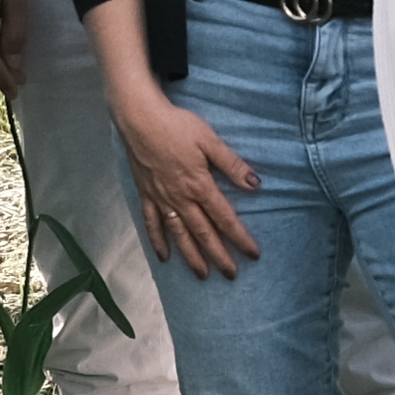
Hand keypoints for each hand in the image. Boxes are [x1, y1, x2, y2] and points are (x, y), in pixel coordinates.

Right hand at [108, 79, 259, 278]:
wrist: (139, 119)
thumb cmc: (177, 126)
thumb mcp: (210, 140)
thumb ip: (232, 164)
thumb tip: (255, 184)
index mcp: (200, 185)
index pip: (225, 218)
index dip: (240, 237)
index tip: (253, 254)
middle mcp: (181, 198)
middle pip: (203, 233)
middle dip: (219, 256)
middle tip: (231, 275)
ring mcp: (161, 199)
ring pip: (179, 235)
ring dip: (192, 257)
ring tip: (202, 275)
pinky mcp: (146, 196)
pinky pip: (152, 224)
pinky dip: (158, 242)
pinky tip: (165, 257)